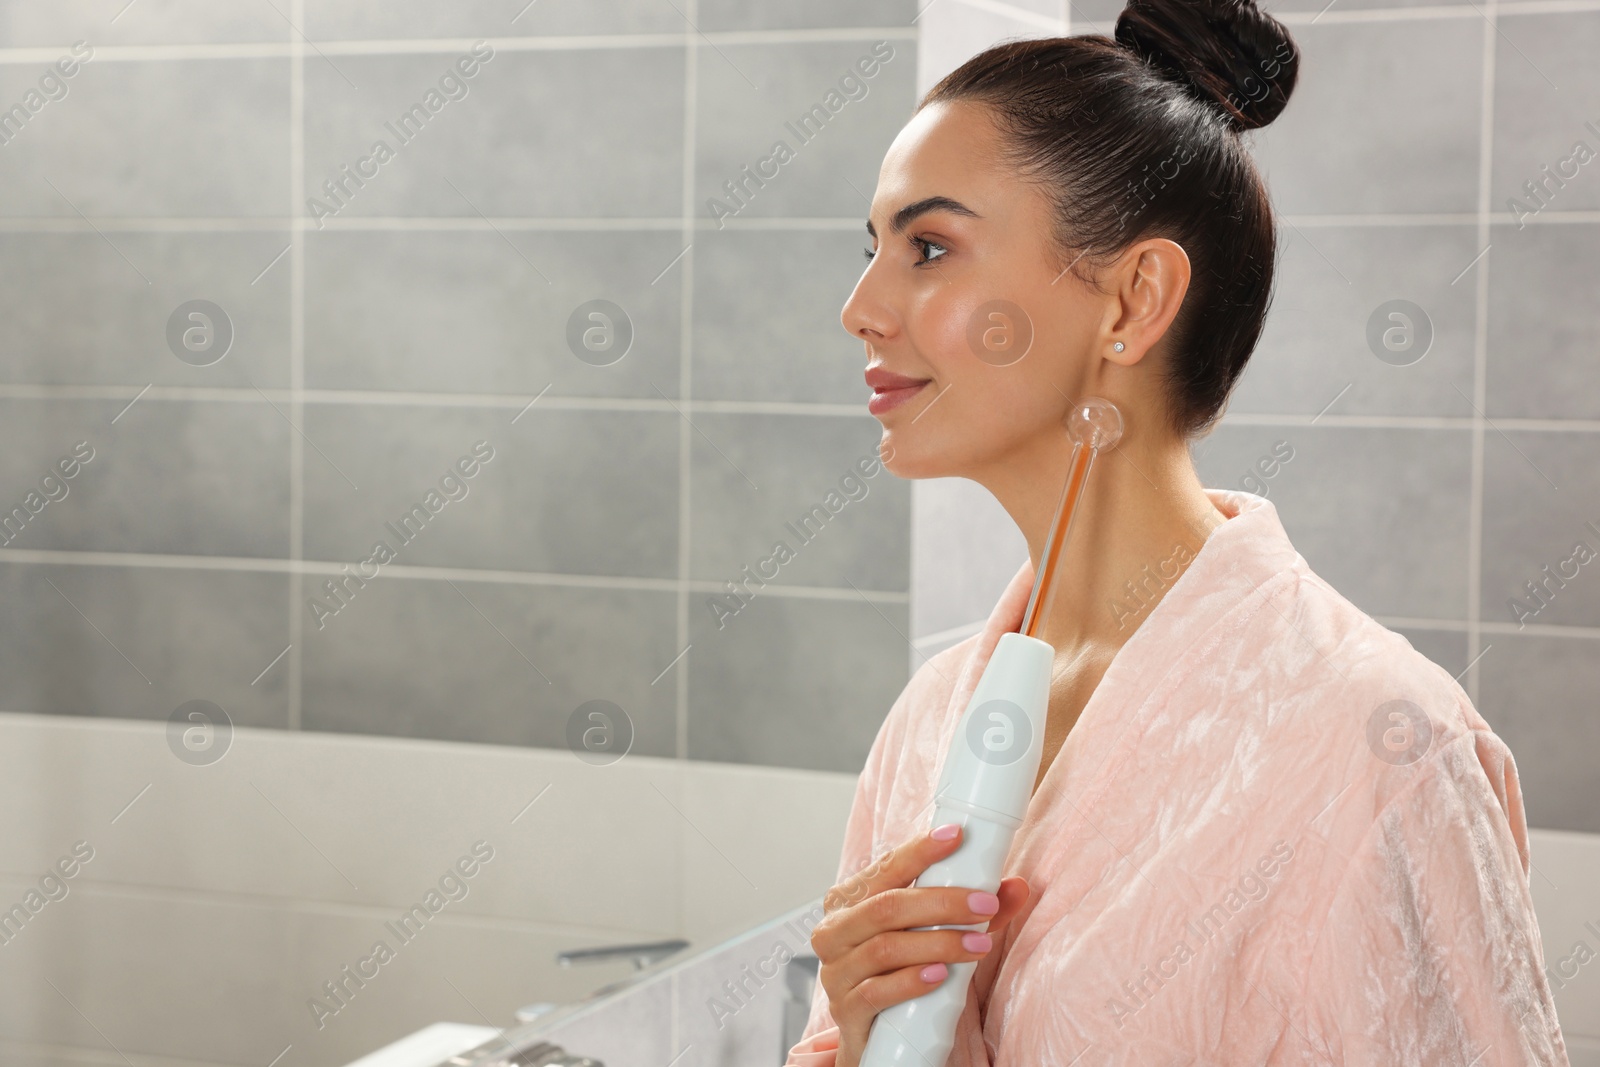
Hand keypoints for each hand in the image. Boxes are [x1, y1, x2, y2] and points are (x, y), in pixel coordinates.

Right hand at [809, 824, 1030, 1066]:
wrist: (875, 1035)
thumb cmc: (900, 972)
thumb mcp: (930, 936)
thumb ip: (969, 912)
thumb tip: (1015, 887)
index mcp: (849, 901)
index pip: (884, 867)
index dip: (919, 850)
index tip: (956, 836)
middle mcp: (834, 931)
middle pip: (887, 907)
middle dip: (942, 902)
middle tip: (985, 904)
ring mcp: (836, 973)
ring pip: (885, 948)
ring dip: (938, 944)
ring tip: (979, 944)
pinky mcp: (844, 1011)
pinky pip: (876, 992)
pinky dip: (911, 981)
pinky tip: (940, 976)